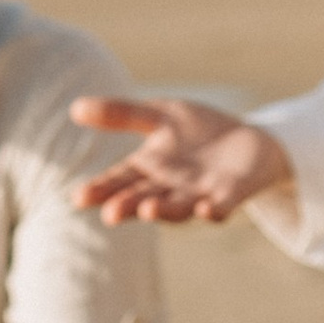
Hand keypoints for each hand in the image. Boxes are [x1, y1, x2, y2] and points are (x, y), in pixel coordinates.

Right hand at [70, 95, 287, 225]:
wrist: (249, 140)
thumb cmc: (198, 131)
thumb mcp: (158, 115)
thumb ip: (121, 114)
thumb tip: (75, 108)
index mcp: (148, 169)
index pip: (119, 181)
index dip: (100, 190)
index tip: (79, 198)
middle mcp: (169, 187)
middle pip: (144, 199)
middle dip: (128, 207)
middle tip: (110, 214)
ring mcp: (199, 194)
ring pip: (178, 207)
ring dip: (164, 211)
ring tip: (149, 211)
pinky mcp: (231, 195)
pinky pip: (221, 207)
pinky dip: (213, 211)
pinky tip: (206, 210)